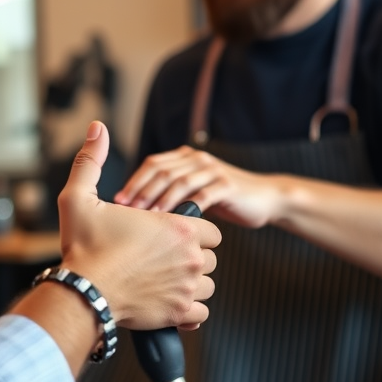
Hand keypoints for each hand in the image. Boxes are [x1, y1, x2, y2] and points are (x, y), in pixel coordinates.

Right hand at [56, 123, 219, 330]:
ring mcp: (187, 287)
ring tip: (166, 281)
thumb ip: (92, 161)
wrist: (82, 292)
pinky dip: (189, 311)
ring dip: (192, 284)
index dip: (192, 232)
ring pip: (208, 285)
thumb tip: (97, 129)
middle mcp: (190, 256)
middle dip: (192, 257)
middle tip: (163, 259)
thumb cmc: (82, 246)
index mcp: (177, 227)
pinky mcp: (180, 314)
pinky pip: (201, 314)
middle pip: (211, 257)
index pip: (209, 229)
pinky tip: (171, 304)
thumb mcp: (80, 196)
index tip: (170, 237)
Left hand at [115, 146, 281, 227]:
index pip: (152, 164)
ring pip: (178, 182)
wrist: (264, 200)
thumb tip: (133, 207)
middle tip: (125, 210)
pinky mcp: (227, 186)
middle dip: (141, 190)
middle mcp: (197, 159)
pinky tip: (173, 224)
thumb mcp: (193, 191)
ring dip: (158, 200)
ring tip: (144, 218)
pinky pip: (200, 196)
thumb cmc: (222, 200)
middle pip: (162, 171)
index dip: (133, 181)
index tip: (117, 202)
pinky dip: (184, 209)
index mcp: (185, 157)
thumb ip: (169, 192)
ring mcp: (213, 170)